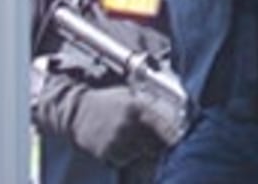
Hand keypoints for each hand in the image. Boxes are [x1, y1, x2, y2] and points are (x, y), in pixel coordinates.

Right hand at [34, 75, 165, 167]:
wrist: (76, 111)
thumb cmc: (106, 101)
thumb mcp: (128, 96)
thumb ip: (147, 105)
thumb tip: (172, 113)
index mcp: (135, 108)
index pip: (163, 126)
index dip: (174, 135)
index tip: (181, 140)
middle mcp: (127, 125)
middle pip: (155, 143)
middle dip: (161, 145)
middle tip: (165, 146)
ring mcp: (116, 140)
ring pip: (141, 154)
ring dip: (144, 151)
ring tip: (138, 143)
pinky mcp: (106, 152)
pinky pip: (126, 160)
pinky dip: (128, 156)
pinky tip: (124, 146)